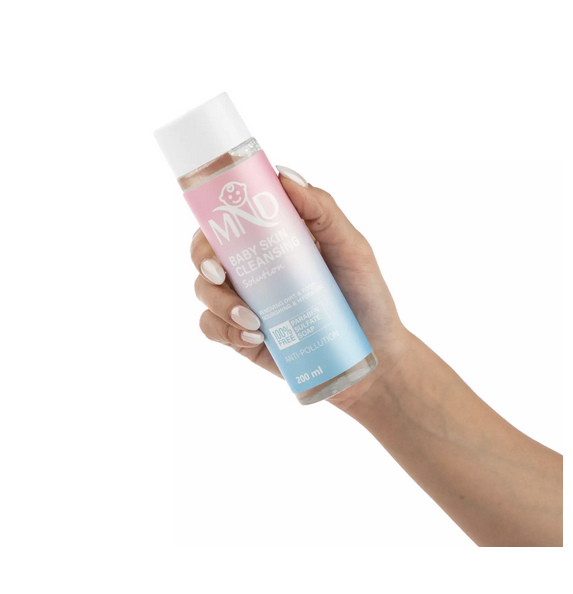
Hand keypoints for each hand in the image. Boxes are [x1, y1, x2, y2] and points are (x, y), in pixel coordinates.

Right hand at [191, 166, 406, 408]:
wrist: (369, 355)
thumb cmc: (365, 296)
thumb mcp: (352, 248)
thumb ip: (323, 211)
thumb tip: (283, 175)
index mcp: (275, 240)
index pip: (232, 217)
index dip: (214, 214)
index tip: (218, 222)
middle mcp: (255, 267)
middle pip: (207, 252)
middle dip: (204, 260)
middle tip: (222, 275)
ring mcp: (246, 301)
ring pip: (204, 291)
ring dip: (218, 302)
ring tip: (254, 321)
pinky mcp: (242, 334)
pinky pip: (212, 328)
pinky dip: (224, 330)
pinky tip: (254, 336)